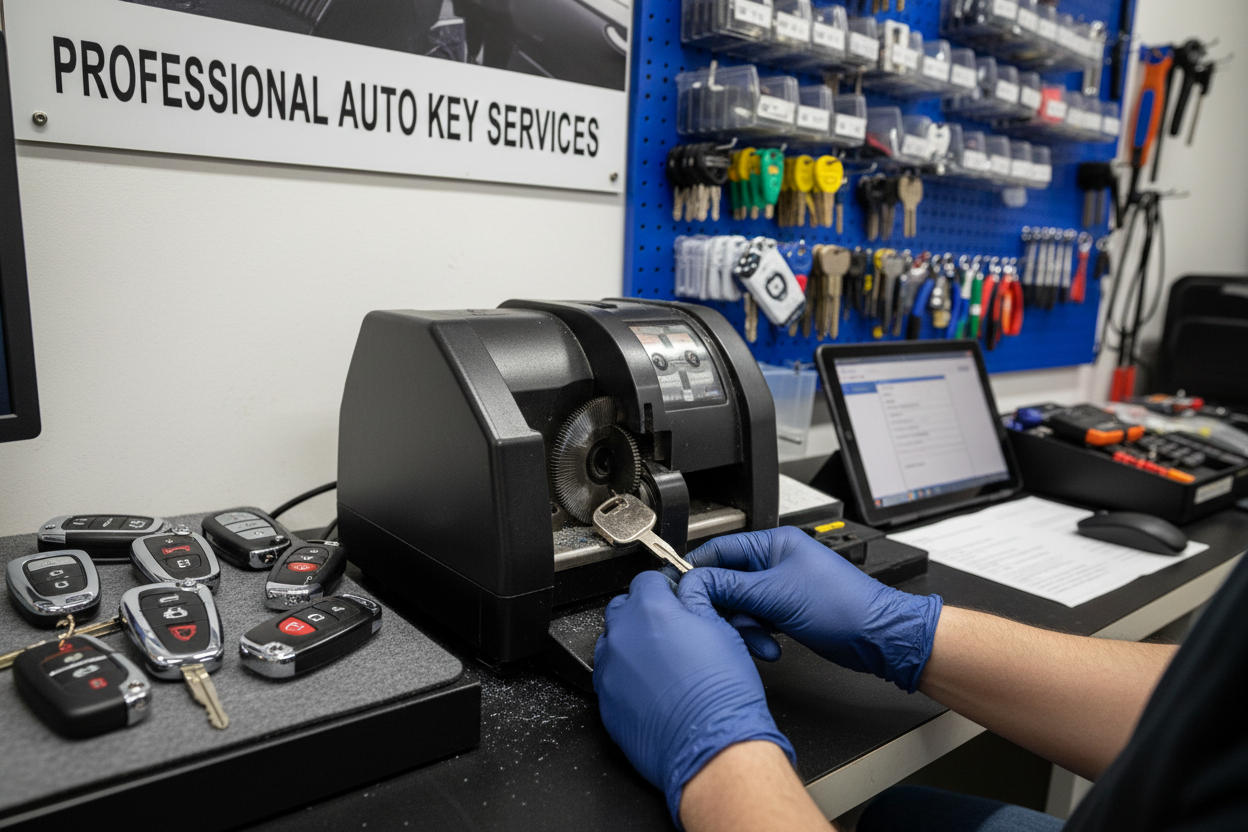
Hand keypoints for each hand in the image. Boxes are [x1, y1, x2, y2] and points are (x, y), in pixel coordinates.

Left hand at [594, 570, 795, 824]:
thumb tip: (688, 591)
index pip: (646, 580)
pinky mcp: (605, 701)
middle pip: (623, 608)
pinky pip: (609, 677)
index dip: (665, 588)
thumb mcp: (721, 629)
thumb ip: (696, 601)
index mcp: (650, 610)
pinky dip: (625, 676)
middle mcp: (623, 636)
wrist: (712, 746)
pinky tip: (652, 688)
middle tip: (670, 630)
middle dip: (643, 613)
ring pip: (613, 643)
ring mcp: (609, 670)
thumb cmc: (722, 695)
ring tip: (661, 663)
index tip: (674, 598)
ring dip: (632, 645)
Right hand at [678, 527, 941, 692]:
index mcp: (774, 544)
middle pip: (727, 581)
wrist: (877, 638)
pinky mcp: (786, 611)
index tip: (682, 589)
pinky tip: (768, 647)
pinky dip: (757, 634)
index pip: (720, 550)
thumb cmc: (843, 607)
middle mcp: (775, 562)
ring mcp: (781, 588)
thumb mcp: (775, 594)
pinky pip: (756, 620)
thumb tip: (695, 581)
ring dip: (744, 626)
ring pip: (740, 605)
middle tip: (720, 623)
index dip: (698, 570)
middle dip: (725, 606)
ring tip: (757, 639)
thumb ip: (730, 587)